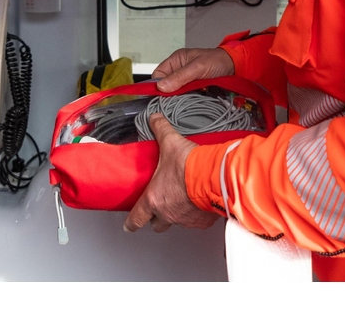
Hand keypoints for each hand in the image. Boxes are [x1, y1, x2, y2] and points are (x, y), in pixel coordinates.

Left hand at [123, 113, 219, 232]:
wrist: (214, 177)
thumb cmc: (190, 166)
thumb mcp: (170, 143)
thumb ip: (160, 129)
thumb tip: (155, 118)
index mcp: (154, 199)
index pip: (136, 218)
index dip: (132, 222)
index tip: (130, 225)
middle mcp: (168, 213)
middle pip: (157, 225)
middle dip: (157, 218)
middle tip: (160, 207)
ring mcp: (185, 219)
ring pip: (177, 222)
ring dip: (178, 213)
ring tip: (184, 198)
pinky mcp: (202, 221)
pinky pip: (196, 221)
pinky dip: (197, 213)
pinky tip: (199, 200)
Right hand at [153, 47, 234, 92]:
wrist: (236, 67)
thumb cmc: (218, 61)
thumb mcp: (197, 67)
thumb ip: (180, 76)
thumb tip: (161, 86)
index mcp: (176, 60)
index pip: (158, 75)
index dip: (158, 85)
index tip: (163, 95)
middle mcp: (179, 70)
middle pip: (166, 85)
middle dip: (171, 93)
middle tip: (179, 97)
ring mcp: (186, 80)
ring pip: (175, 93)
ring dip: (181, 97)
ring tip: (189, 97)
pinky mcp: (194, 89)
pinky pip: (185, 97)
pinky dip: (189, 99)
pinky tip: (195, 99)